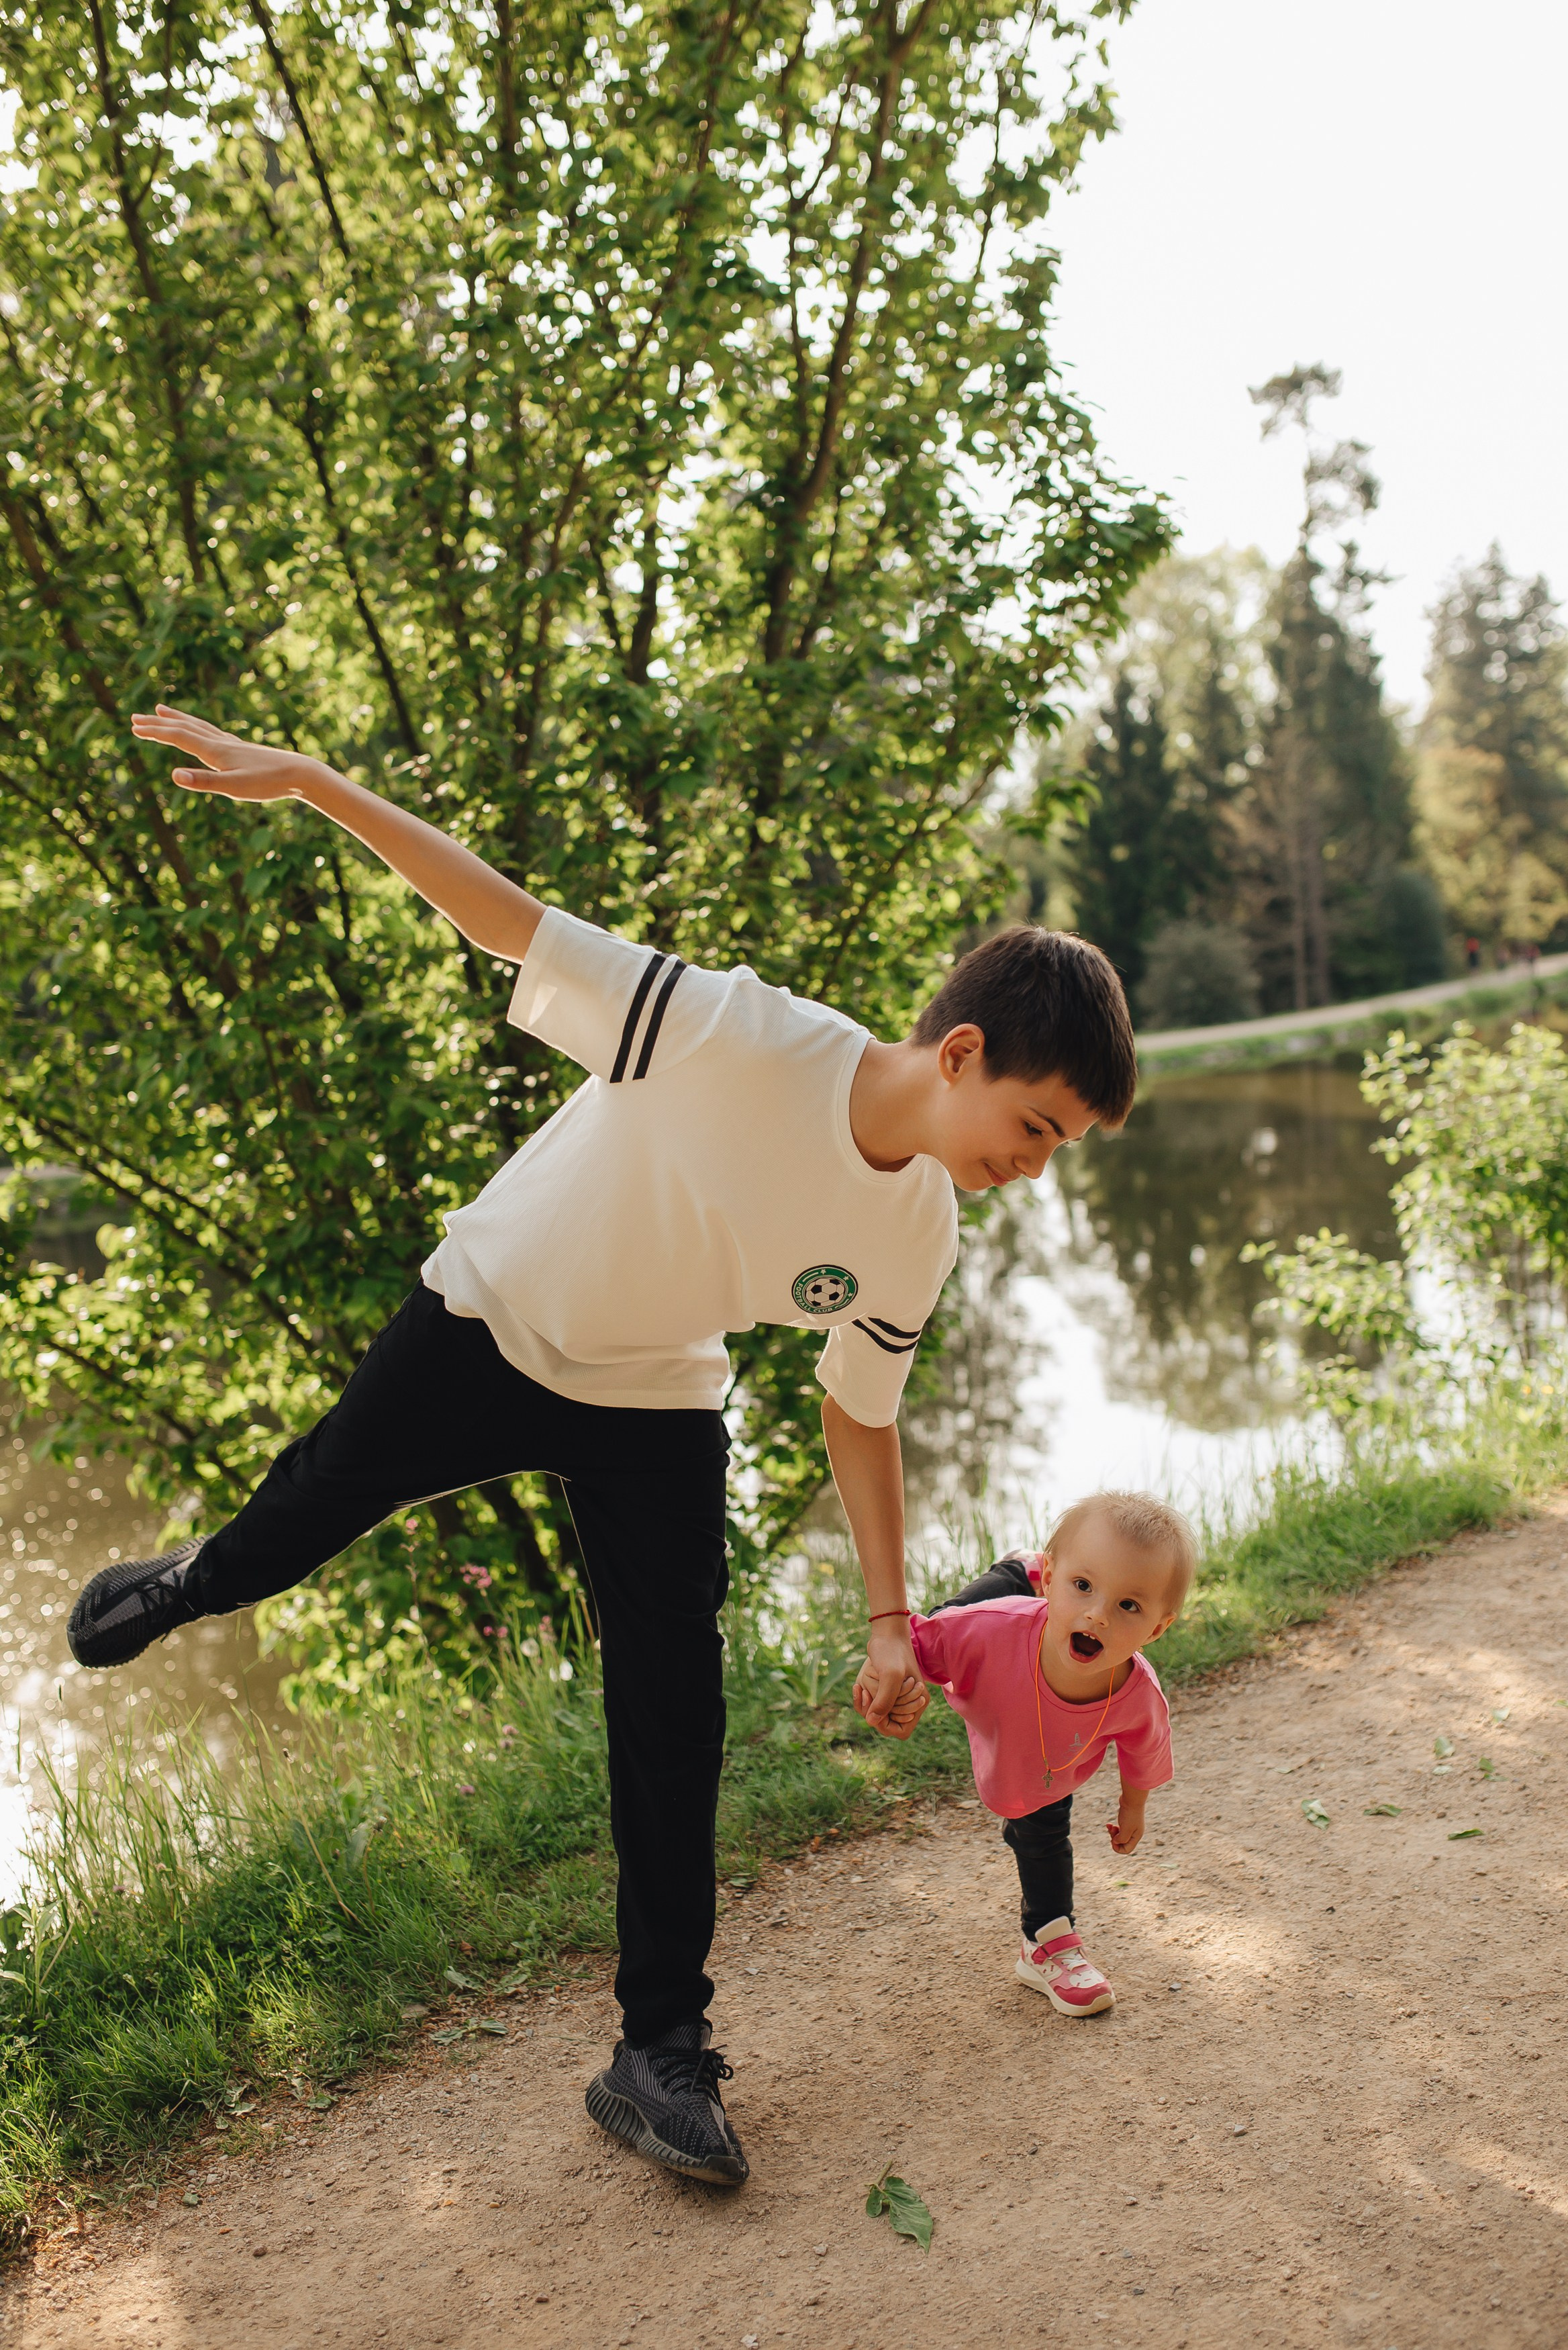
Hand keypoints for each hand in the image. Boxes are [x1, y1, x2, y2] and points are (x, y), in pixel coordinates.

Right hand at [132, 704, 336, 802]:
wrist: (299, 774)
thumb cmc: (268, 783)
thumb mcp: (234, 788)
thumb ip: (203, 782)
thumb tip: (173, 774)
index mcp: (215, 751)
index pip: (178, 736)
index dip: (155, 731)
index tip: (133, 727)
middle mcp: (221, 743)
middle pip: (184, 727)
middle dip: (159, 723)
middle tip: (136, 718)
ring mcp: (231, 744)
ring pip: (198, 726)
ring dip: (177, 719)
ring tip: (162, 710)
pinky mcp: (241, 749)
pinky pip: (211, 732)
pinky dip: (197, 727)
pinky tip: (201, 732)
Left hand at [852, 1623, 927, 1739]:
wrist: (886, 1633)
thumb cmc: (892, 1651)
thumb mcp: (890, 1675)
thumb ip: (884, 1700)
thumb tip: (871, 1722)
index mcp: (918, 1702)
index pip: (901, 1731)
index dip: (886, 1725)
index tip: (876, 1708)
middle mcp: (909, 1703)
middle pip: (887, 1724)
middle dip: (873, 1713)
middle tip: (865, 1693)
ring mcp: (897, 1697)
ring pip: (878, 1715)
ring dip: (866, 1706)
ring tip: (861, 1688)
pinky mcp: (886, 1690)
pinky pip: (873, 1705)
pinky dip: (862, 1699)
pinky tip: (858, 1686)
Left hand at [1107, 1790, 1146, 1854]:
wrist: (1132, 1798)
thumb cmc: (1130, 1814)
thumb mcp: (1125, 1829)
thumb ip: (1121, 1839)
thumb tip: (1115, 1841)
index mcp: (1136, 1837)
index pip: (1127, 1850)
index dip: (1117, 1848)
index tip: (1112, 1839)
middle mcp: (1135, 1833)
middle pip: (1122, 1843)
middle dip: (1114, 1838)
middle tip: (1111, 1830)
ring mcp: (1131, 1827)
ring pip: (1120, 1836)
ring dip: (1113, 1833)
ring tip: (1110, 1826)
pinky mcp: (1127, 1821)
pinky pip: (1119, 1829)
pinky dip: (1113, 1828)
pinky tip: (1109, 1824)